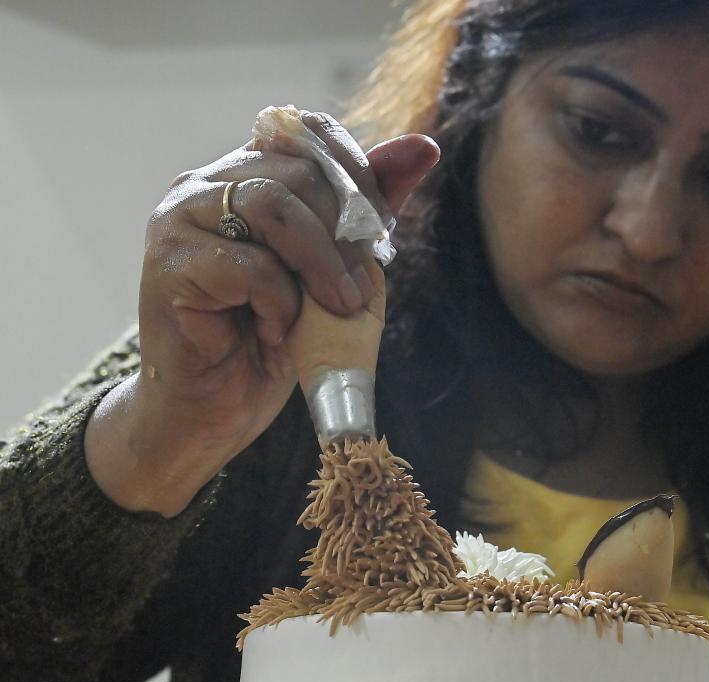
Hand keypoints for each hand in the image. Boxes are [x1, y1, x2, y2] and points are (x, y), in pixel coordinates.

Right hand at [85, 112, 439, 515]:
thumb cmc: (274, 336)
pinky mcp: (170, 264)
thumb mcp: (335, 268)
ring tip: (337, 307)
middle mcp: (206, 185)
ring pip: (272, 207)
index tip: (380, 224)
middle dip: (346, 232)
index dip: (354, 169)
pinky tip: (275, 330)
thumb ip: (368, 209)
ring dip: (320, 263)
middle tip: (361, 290)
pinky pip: (248, 265)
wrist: (214, 408)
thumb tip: (424, 147)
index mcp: (245, 174)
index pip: (306, 132)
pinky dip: (279, 302)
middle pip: (297, 173)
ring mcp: (179, 220)